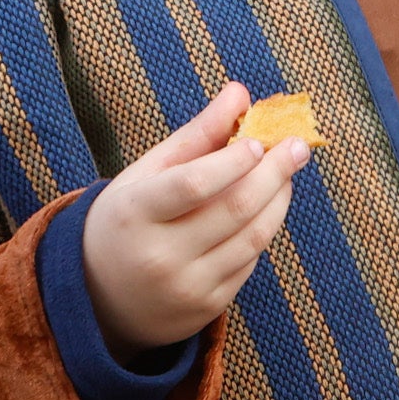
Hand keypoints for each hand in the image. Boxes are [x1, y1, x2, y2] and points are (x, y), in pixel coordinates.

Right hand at [80, 82, 308, 355]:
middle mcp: (159, 255)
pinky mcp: (207, 307)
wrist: (100, 299)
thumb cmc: (128, 220)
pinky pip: (250, 261)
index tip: (260, 140)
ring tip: (288, 171)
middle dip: (275, 172)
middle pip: (235, 208)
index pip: (193, 184)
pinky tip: (267, 207)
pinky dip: (264, 229)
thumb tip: (240, 92)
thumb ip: (196, 135)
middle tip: (298, 145)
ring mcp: (186, 286)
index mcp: (135, 214)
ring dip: (279, 199)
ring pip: (253, 237)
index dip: (233, 161)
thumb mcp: (146, 175)